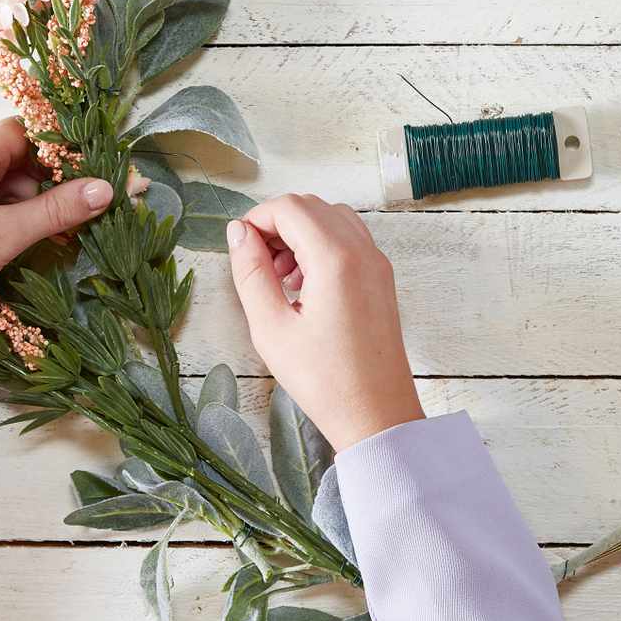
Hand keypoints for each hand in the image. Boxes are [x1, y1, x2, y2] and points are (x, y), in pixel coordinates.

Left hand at [0, 118, 113, 348]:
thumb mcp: (5, 235)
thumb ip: (58, 209)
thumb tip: (107, 188)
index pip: (26, 132)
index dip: (59, 154)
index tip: (84, 180)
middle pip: (10, 154)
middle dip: (40, 184)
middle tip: (65, 217)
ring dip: (19, 201)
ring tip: (34, 235)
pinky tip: (4, 238)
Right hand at [226, 193, 424, 449]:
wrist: (377, 414)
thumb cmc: (324, 380)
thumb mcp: (271, 327)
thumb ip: (251, 272)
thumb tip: (238, 233)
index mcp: (336, 258)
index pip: (290, 207)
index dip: (257, 219)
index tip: (240, 248)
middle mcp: (364, 251)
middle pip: (312, 207)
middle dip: (278, 224)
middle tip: (257, 263)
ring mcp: (378, 263)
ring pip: (332, 219)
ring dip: (300, 234)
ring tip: (279, 278)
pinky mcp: (382, 278)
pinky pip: (350, 240)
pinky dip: (322, 247)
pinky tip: (304, 286)